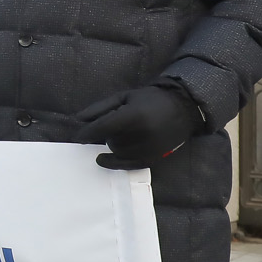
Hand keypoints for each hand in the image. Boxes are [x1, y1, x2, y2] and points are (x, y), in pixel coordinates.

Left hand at [75, 84, 199, 169]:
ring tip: (126, 131)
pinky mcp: (154, 158)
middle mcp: (143, 134)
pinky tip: (101, 159)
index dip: (88, 132)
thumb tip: (78, 119)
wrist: (183, 108)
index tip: (78, 137)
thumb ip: (100, 108)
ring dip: (114, 144)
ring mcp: (149, 148)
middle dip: (108, 133)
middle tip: (118, 123)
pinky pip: (128, 165)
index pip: (104, 127)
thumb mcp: (124, 97)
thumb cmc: (150, 100)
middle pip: (111, 140)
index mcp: (135, 116)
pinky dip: (113, 163)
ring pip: (118, 152)